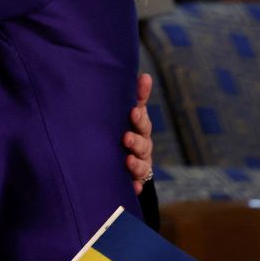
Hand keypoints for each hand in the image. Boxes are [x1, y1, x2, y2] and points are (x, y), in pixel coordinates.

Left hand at [123, 72, 153, 193]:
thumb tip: (140, 73)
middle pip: (144, 142)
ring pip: (143, 165)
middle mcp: (141, 144)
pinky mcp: (135, 181)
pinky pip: (137, 185)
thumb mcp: (117, 111)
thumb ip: (129, 95)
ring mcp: (140, 163)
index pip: (140, 118)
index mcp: (136, 126)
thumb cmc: (116, 128)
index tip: (132, 111)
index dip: (139, 115)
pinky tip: (132, 187)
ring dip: (137, 163)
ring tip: (128, 161)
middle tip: (126, 137)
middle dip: (136, 139)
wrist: (116, 160)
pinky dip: (135, 186)